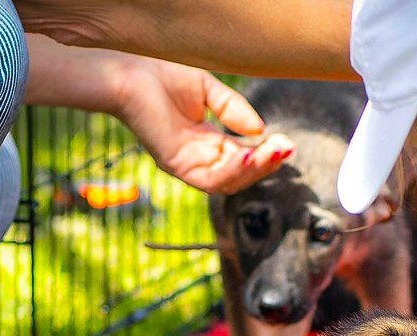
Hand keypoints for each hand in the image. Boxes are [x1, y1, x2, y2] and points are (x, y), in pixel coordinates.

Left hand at [114, 58, 294, 193]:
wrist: (130, 71)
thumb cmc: (163, 76)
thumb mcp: (209, 91)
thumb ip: (234, 110)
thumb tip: (260, 130)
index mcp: (209, 143)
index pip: (244, 158)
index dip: (266, 154)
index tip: (286, 143)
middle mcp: (201, 158)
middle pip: (241, 174)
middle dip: (266, 164)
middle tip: (286, 149)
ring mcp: (189, 166)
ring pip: (229, 182)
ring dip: (254, 170)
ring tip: (273, 153)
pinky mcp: (177, 167)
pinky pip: (211, 180)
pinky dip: (232, 172)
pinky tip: (247, 155)